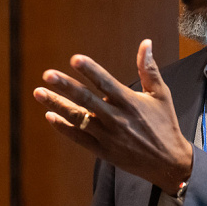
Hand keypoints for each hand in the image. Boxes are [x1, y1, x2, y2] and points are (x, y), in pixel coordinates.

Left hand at [34, 40, 193, 192]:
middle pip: (86, 100)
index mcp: (130, 102)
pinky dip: (64, 128)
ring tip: (38, 92)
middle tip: (47, 75)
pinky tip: (49, 116)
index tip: (75, 59)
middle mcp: (117, 119)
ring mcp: (108, 136)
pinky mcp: (103, 151)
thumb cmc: (165, 123)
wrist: (168, 162)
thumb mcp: (161, 94)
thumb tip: (146, 43)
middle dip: (65, 87)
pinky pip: (79, 138)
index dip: (91, 70)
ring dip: (57, 105)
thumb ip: (149, 69)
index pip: (106, 83)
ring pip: (77, 119)